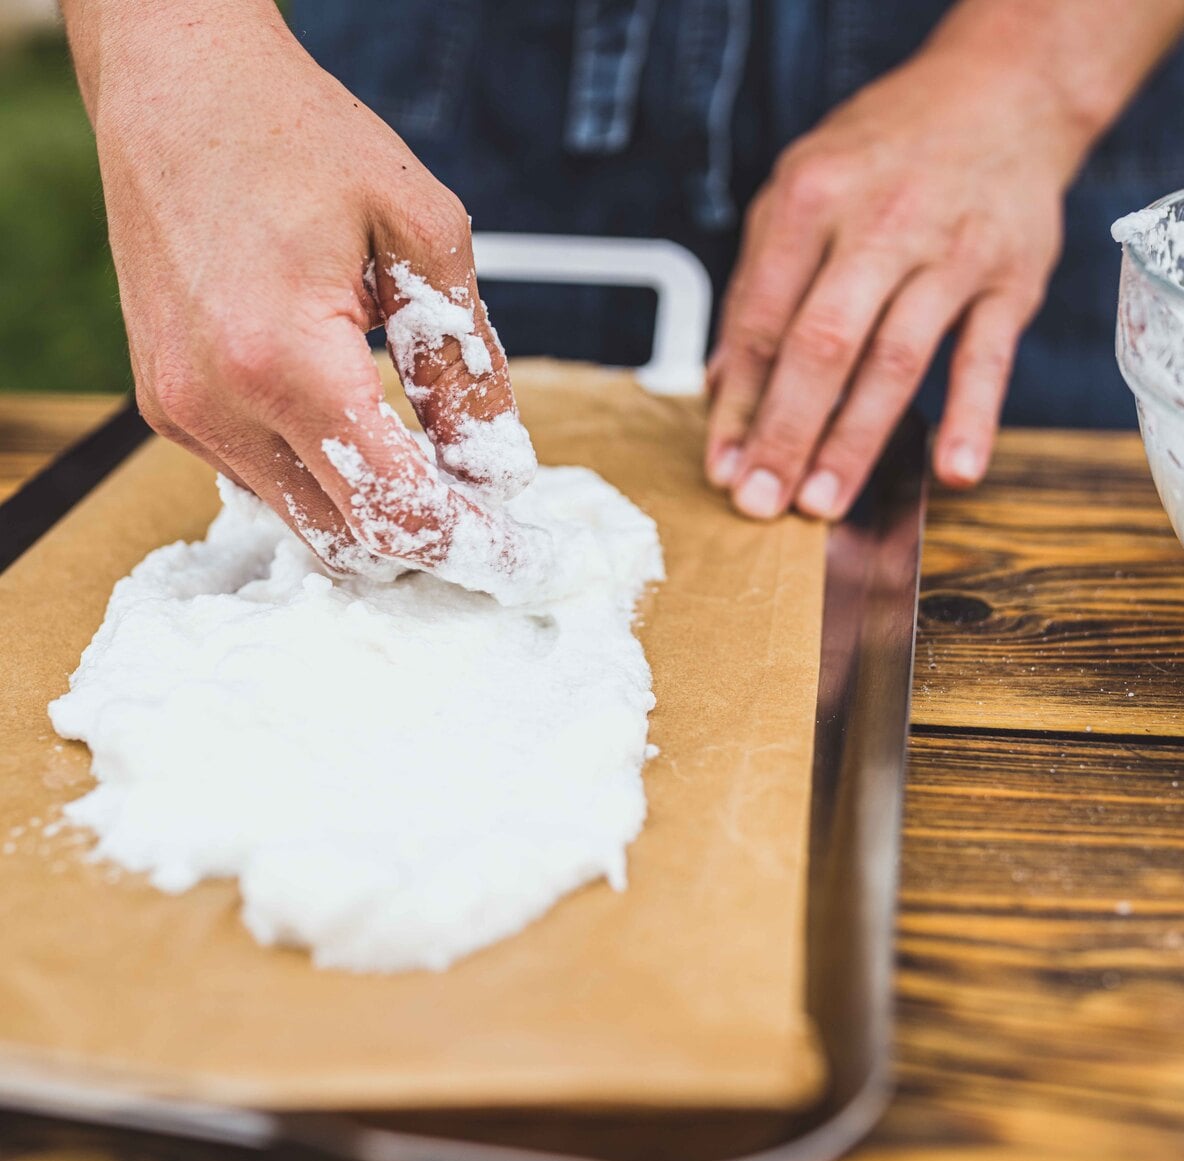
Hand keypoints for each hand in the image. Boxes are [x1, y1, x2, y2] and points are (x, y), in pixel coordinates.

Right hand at [83, 2, 540, 591]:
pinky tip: (364, 438)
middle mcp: (218, 405)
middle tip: (485, 520)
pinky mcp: (167, 406)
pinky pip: (262, 482)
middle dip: (426, 542)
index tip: (514, 553)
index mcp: (286, 362)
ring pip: (302, 521)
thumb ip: (463, 360)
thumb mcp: (420, 228)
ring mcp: (183, 412)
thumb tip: (495, 459)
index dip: (465, 542)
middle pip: (348, 538)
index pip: (395, 507)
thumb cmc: (296, 134)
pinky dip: (322, 482)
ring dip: (373, 515)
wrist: (174, 82)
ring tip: (434, 475)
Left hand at [706, 44, 1081, 520]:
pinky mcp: (1011, 279)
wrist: (1001, 92)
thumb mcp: (797, 192)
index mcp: (811, 200)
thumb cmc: (882, 154)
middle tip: (761, 503)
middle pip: (822, 347)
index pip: (762, 322)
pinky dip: (972, 417)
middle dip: (785, 434)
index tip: (721, 467)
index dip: (738, 404)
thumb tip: (722, 386)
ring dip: (855, 442)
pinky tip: (953, 473)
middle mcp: (880, 223)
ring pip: (896, 362)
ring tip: (822, 504)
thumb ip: (758, 287)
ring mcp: (951, 253)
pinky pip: (989, 357)